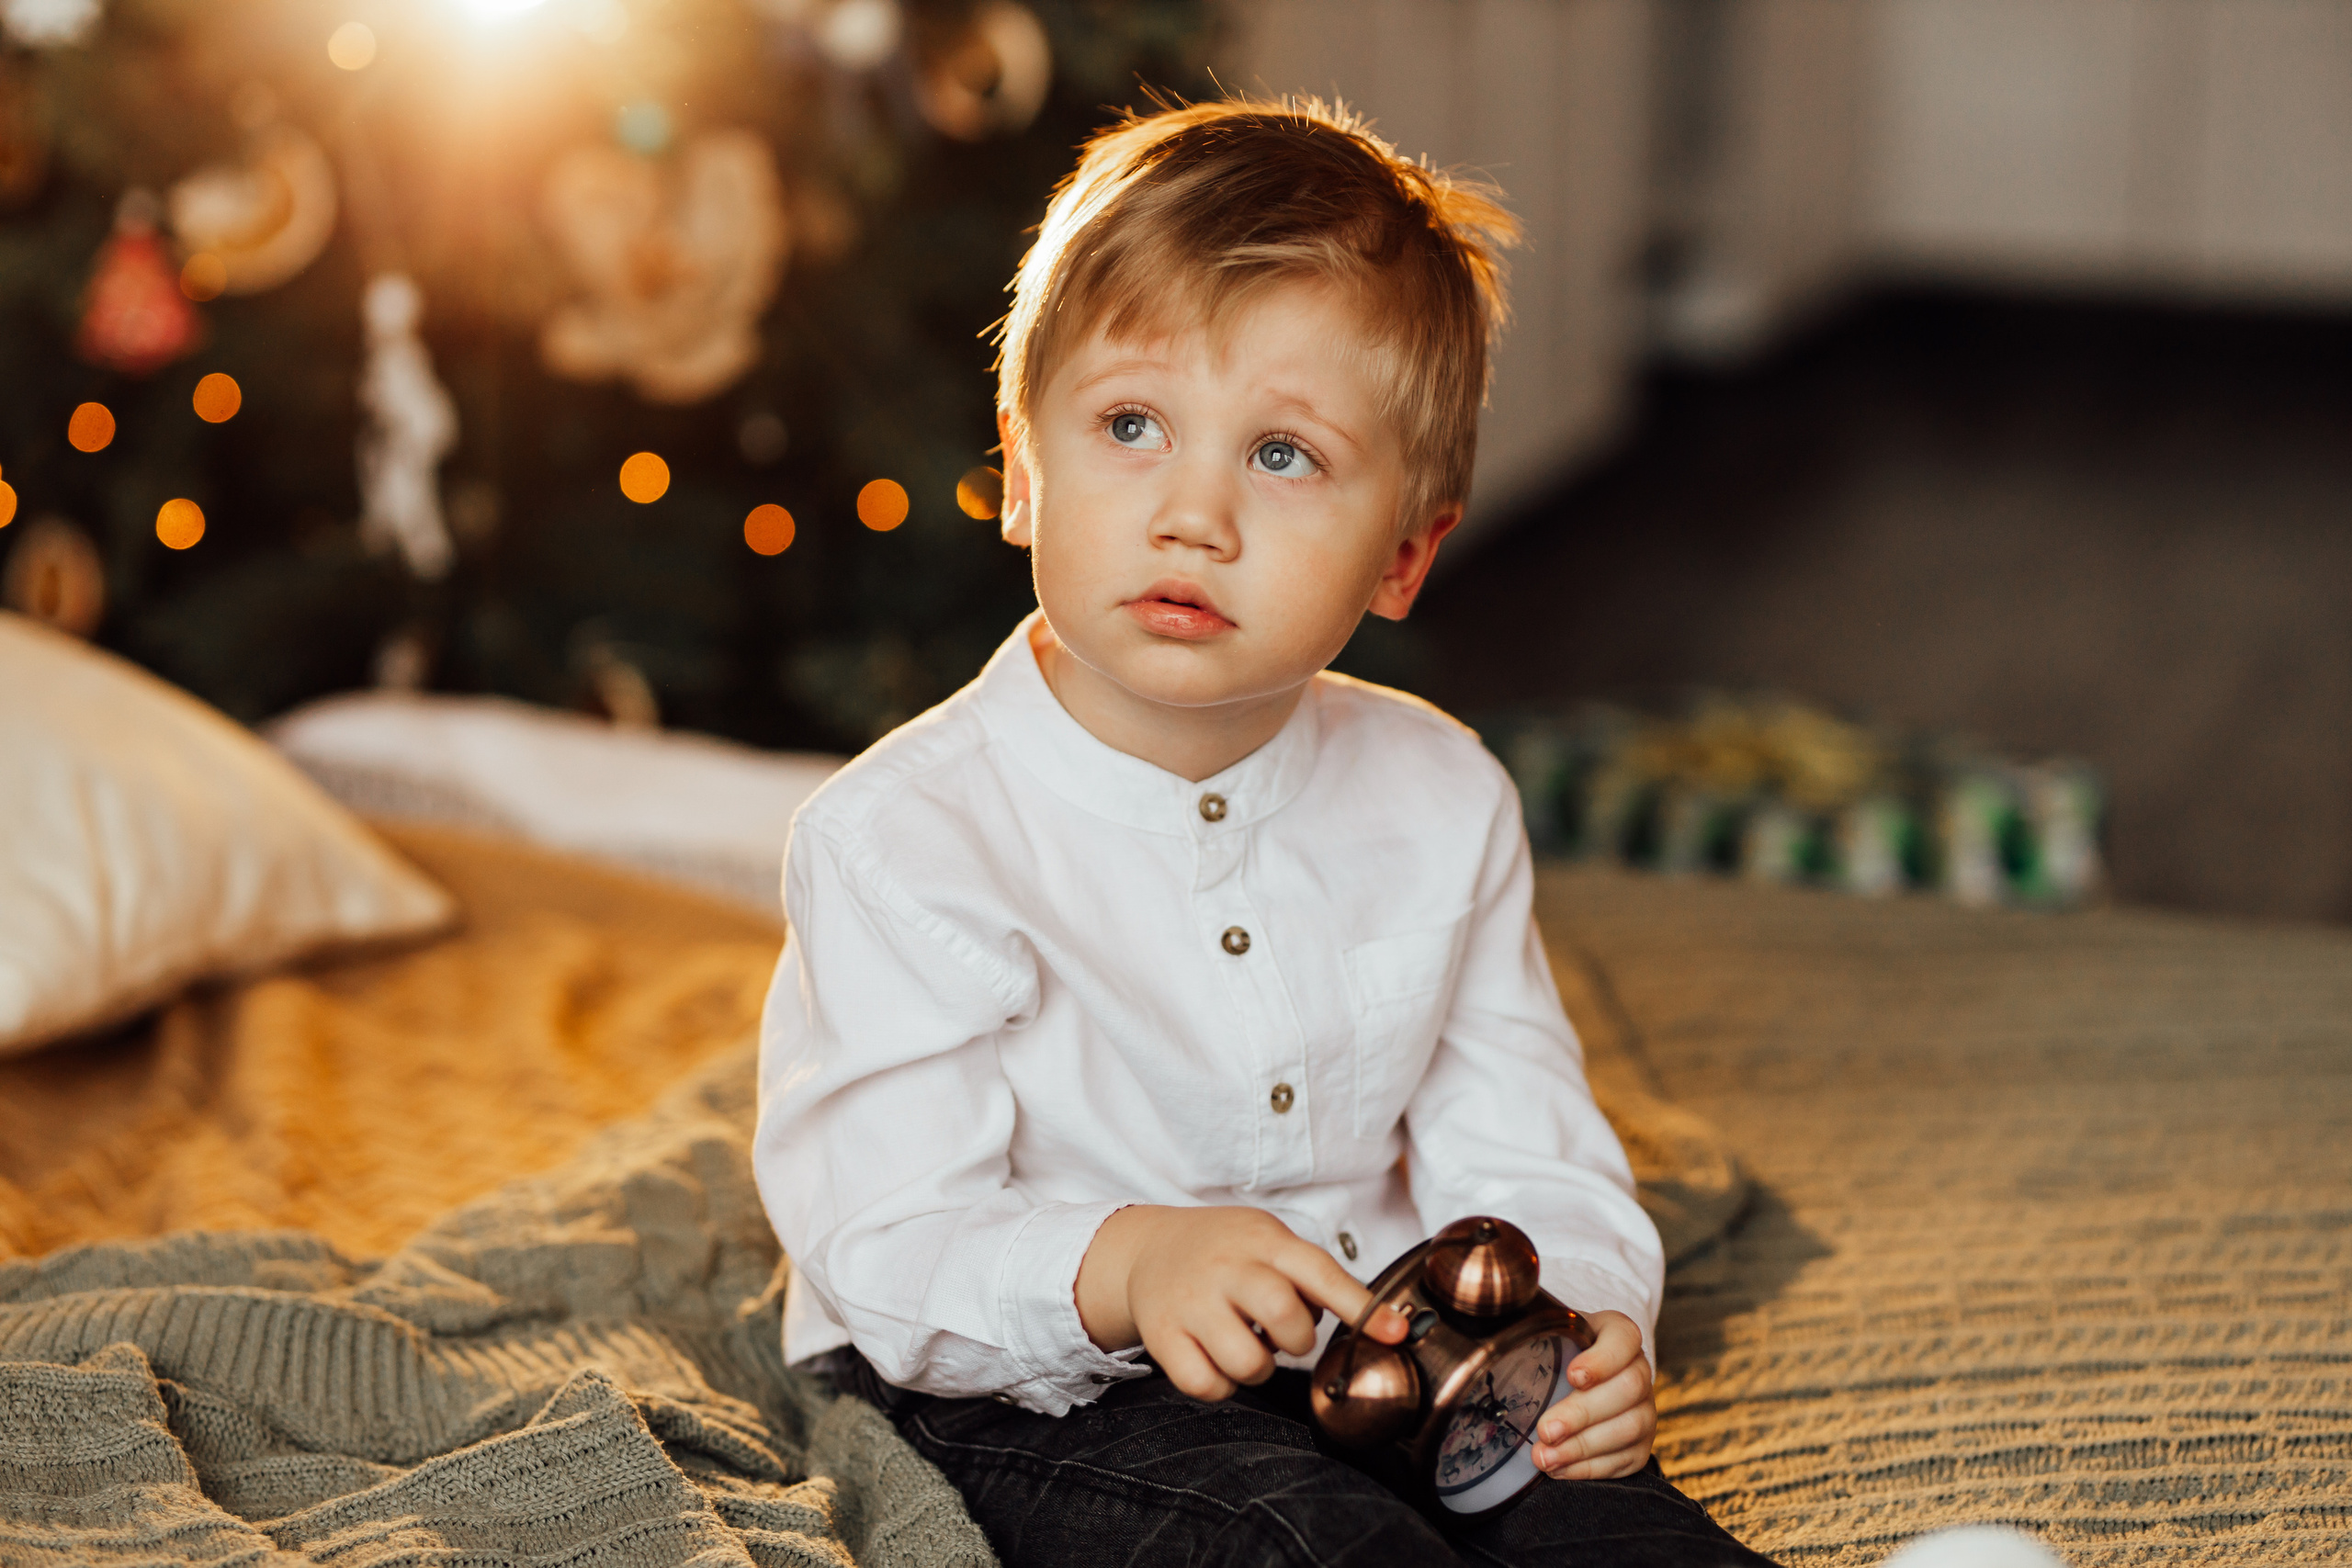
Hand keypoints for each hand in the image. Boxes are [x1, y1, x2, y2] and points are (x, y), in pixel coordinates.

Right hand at [1076, 1205, 1407, 1400]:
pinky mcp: (1161, 1335)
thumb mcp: (1268, 1240)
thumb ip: (1311, 1274)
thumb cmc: (1224, 1250)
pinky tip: (1217, 1361)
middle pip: (1286, 1318)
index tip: (1394, 1334)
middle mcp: (1225, 1268)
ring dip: (1261, 1368)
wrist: (1146, 1248)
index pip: (1320, 1274)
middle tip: (1285, 1335)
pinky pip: (1206, 1385)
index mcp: (1261, 1240)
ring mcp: (1190, 1302)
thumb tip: (1371, 1321)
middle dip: (1299, 1341)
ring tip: (1248, 1345)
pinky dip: (1222, 1385)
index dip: (1362, 1308)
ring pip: (1249, 1363)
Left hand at [1531, 1310, 1654, 1479]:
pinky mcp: (1640, 1445)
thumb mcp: (1549, 1338)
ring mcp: (1645, 1410)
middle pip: (1628, 1389)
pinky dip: (1589, 1468)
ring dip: (1582, 1447)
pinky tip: (1560, 1469)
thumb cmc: (1558, 1358)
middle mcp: (1638, 1371)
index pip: (1624, 1338)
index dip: (1602, 1359)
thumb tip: (1498, 1349)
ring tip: (1545, 1457)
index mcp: (1618, 1335)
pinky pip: (1624, 1460)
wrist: (1577, 1386)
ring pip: (1629, 1428)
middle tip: (1546, 1430)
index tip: (1573, 1375)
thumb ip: (1533, 1338)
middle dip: (1582, 1413)